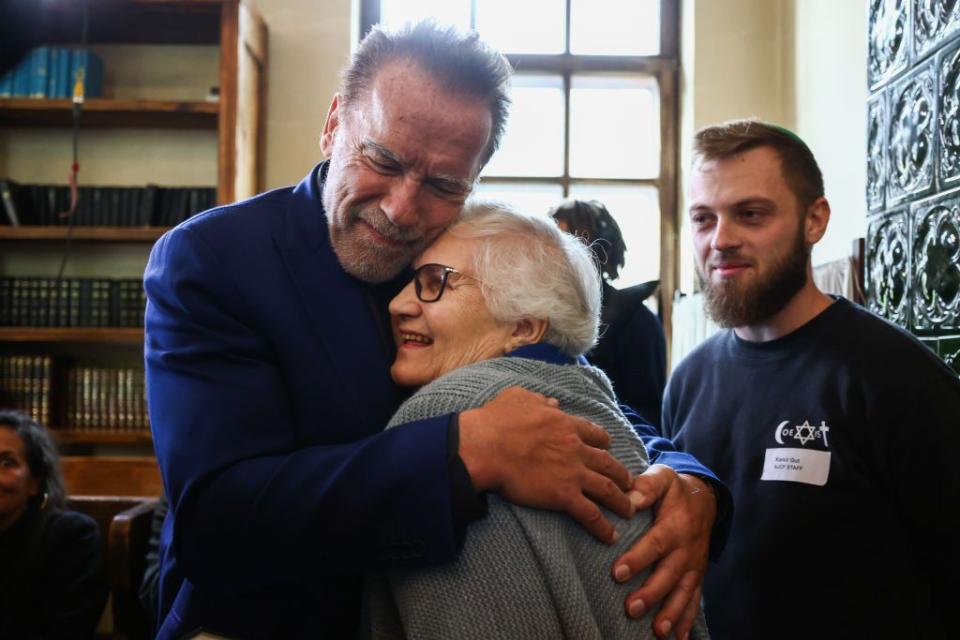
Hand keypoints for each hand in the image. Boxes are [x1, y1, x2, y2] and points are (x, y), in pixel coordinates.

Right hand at [458, 386, 633, 542]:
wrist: (486, 447)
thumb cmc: (496, 421)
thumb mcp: (520, 398)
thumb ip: (541, 400)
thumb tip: (554, 403)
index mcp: (566, 425)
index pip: (595, 434)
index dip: (604, 443)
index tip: (608, 450)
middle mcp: (575, 448)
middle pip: (608, 462)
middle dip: (621, 474)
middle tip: (628, 483)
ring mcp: (572, 473)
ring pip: (607, 488)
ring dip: (621, 501)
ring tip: (629, 510)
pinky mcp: (563, 495)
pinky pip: (590, 513)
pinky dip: (603, 526)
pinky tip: (610, 536)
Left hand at [612, 465, 715, 638]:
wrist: (705, 498)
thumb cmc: (674, 490)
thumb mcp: (662, 478)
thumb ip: (645, 486)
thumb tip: (627, 498)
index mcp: (676, 524)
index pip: (656, 543)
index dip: (638, 558)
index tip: (618, 572)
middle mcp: (688, 548)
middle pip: (670, 573)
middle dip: (652, 593)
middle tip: (631, 608)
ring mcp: (695, 564)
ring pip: (684, 591)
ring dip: (671, 612)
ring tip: (658, 631)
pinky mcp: (697, 574)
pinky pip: (695, 598)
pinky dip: (687, 619)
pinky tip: (676, 638)